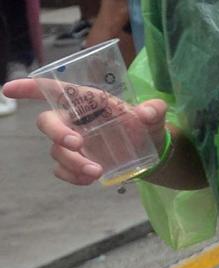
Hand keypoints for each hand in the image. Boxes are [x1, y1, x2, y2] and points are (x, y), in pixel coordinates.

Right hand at [1, 78, 166, 184]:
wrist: (150, 151)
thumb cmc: (146, 125)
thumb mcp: (155, 115)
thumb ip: (154, 110)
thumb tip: (147, 113)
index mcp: (88, 100)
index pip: (54, 90)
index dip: (30, 88)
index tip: (9, 88)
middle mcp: (74, 119)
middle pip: (47, 122)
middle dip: (57, 133)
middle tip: (77, 144)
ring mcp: (72, 141)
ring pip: (55, 151)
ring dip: (72, 161)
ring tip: (97, 170)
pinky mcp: (75, 162)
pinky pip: (61, 170)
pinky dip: (71, 176)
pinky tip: (89, 179)